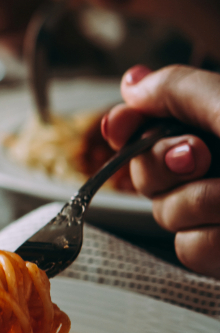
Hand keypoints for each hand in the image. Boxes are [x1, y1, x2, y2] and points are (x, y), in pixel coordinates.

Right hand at [102, 64, 219, 277]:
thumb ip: (177, 88)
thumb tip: (131, 82)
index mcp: (216, 128)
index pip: (150, 126)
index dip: (127, 125)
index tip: (121, 128)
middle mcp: (216, 169)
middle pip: (145, 172)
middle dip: (164, 166)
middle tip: (200, 157)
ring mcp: (219, 214)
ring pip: (164, 214)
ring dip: (197, 205)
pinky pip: (188, 250)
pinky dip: (213, 242)